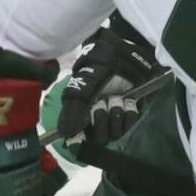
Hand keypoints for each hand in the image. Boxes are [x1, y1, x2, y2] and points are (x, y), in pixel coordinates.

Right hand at [56, 17, 161, 158]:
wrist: (121, 53)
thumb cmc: (97, 66)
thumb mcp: (81, 86)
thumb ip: (72, 109)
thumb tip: (64, 132)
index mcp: (80, 114)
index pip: (77, 141)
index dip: (78, 142)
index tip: (79, 139)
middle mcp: (97, 120)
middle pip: (99, 139)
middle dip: (100, 120)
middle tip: (101, 103)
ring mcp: (114, 118)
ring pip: (115, 134)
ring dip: (115, 114)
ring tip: (115, 98)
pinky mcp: (131, 114)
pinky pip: (130, 125)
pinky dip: (129, 114)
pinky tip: (127, 101)